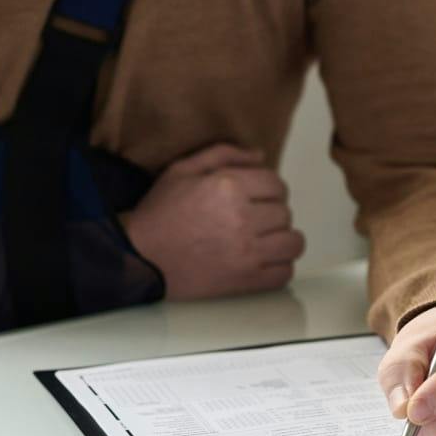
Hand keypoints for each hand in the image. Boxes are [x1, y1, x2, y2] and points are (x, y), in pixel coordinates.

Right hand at [122, 144, 304, 299]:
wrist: (141, 257)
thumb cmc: (160, 213)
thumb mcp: (183, 169)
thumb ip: (224, 155)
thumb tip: (261, 156)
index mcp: (229, 187)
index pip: (276, 184)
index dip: (269, 189)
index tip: (258, 197)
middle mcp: (242, 218)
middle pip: (285, 213)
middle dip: (272, 213)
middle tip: (254, 220)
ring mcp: (247, 252)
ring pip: (293, 243)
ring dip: (283, 240)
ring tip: (265, 240)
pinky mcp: (246, 280)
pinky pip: (285, 273)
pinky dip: (279, 267)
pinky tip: (264, 261)